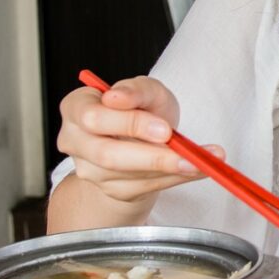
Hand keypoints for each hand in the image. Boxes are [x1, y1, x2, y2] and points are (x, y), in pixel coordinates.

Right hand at [57, 75, 223, 204]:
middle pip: (106, 154)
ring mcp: (90, 169)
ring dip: (170, 170)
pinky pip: (144, 187)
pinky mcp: (112, 190)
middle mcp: (75, 141)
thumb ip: (136, 90)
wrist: (148, 136)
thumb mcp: (146, 89)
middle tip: (189, 154)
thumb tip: (116, 98)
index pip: (93, 118)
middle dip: (152, 156)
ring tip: (203, 161)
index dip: (128, 124)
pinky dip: (174, 178)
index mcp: (76, 108)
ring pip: (128, 176)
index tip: (164, 129)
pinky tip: (196, 169)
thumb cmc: (143, 107)